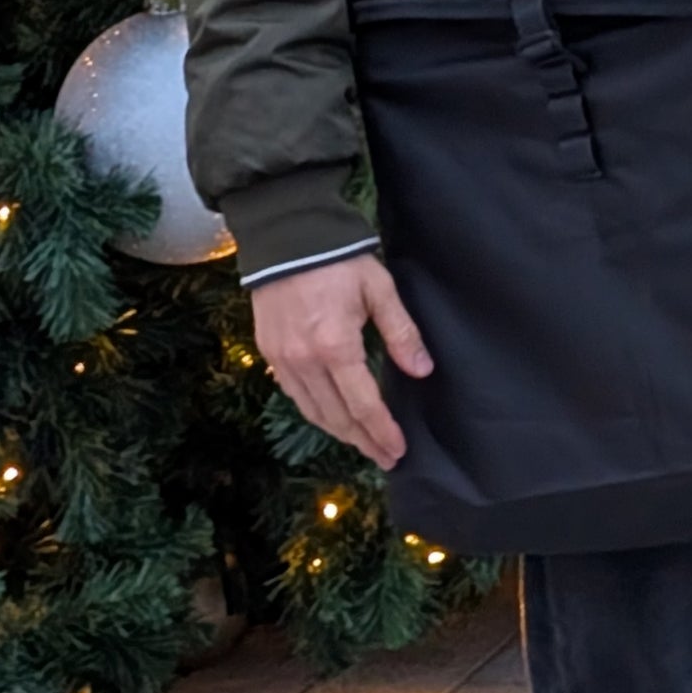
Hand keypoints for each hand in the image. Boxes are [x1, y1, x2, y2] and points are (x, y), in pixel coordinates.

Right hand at [253, 252, 432, 469]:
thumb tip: (422, 371)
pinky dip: (315, 412)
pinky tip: (331, 416)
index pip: (363, 405)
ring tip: (363, 443)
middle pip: (337, 417)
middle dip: (363, 441)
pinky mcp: (269, 352)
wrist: (286, 235)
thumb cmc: (338, 259)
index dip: (382, 431)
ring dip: (339, 432)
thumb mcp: (379, 289)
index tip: (398, 450)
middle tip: (386, 457)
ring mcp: (283, 359)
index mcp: (336, 347)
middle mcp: (305, 361)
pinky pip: (294, 395)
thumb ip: (401, 332)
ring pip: (313, 411)